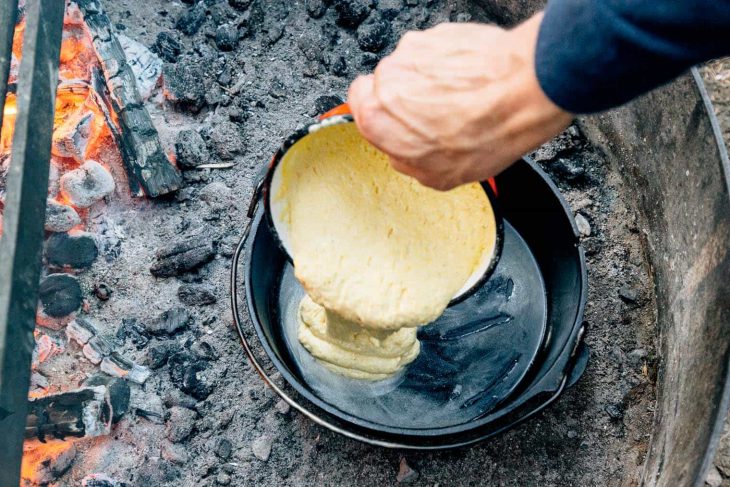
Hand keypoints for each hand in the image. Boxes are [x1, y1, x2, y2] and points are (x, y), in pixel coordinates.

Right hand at [348, 13, 572, 190]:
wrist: (523, 92)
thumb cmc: (485, 133)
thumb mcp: (438, 177)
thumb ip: (406, 163)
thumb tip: (403, 156)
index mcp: (377, 118)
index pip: (357, 106)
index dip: (380, 115)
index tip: (396, 120)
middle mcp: (388, 78)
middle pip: (386, 85)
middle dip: (407, 98)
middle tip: (437, 115)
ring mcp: (414, 51)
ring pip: (412, 66)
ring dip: (430, 80)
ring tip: (463, 98)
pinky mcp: (440, 33)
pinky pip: (437, 50)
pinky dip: (451, 64)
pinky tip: (473, 82)